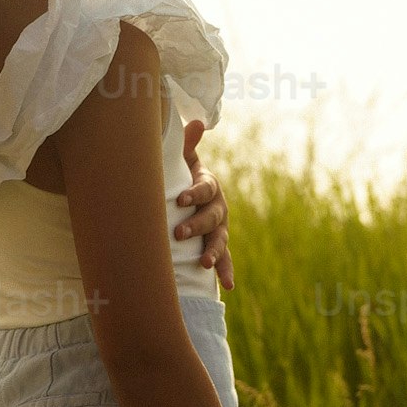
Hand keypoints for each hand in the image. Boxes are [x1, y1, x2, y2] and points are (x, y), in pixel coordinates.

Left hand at [174, 119, 232, 289]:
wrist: (184, 193)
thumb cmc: (178, 174)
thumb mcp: (181, 158)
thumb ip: (186, 143)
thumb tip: (196, 121)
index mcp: (208, 184)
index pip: (205, 187)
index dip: (194, 192)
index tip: (180, 198)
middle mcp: (218, 206)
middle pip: (212, 215)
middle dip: (197, 224)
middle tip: (179, 233)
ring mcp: (219, 227)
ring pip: (220, 239)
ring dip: (214, 251)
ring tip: (204, 263)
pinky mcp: (218, 244)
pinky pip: (225, 258)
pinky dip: (226, 270)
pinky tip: (228, 285)